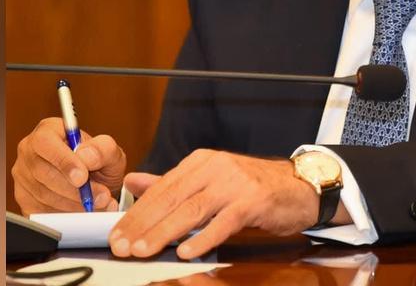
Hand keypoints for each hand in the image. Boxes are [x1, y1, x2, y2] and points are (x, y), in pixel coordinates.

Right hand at [11, 117, 125, 214]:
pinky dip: (65, 214)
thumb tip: (85, 156)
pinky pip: (40, 210)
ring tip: (97, 204)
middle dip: (74, 189)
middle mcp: (29, 151)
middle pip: (43, 172)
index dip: (62, 161)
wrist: (96, 185)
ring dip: (73, 204)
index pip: (45, 142)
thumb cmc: (99, 163)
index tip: (82, 177)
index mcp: (48, 130)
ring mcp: (23, 175)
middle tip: (99, 196)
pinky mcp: (24, 198)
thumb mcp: (110, 152)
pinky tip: (83, 211)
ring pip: (43, 194)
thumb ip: (103, 149)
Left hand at [108, 149, 319, 259]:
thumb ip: (171, 183)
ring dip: (164, 232)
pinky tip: (186, 251)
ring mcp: (234, 183)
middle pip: (171, 198)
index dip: (136, 212)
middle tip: (122, 246)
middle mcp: (214, 168)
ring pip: (192, 209)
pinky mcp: (253, 201)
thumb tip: (134, 182)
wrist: (298, 186)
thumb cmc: (252, 187)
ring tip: (144, 250)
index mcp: (200, 162)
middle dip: (142, 224)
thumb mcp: (209, 180)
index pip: (160, 189)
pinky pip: (223, 222)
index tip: (117, 234)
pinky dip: (203, 237)